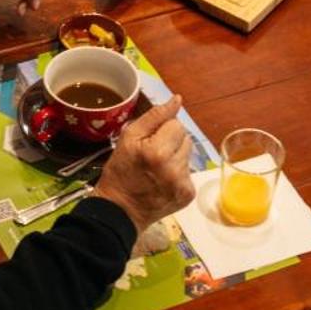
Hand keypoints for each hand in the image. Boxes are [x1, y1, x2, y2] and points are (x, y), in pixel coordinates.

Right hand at [94, 95, 194, 232]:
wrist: (121, 210)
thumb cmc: (121, 171)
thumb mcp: (129, 138)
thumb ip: (155, 116)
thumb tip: (177, 99)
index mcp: (157, 152)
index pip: (176, 124)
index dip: (162, 129)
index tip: (149, 140)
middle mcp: (174, 169)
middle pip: (186, 137)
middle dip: (171, 140)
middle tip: (153, 153)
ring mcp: (183, 183)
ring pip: (189, 153)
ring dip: (176, 155)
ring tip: (158, 166)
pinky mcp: (188, 194)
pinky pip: (189, 171)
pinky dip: (178, 172)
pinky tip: (164, 179)